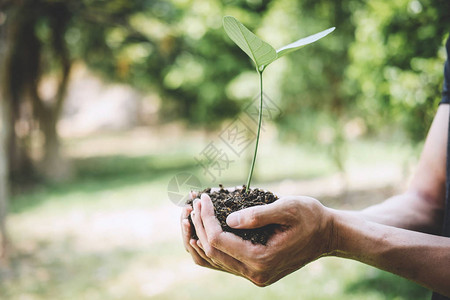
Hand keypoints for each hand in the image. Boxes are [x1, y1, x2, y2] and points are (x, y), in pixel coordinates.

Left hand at [186, 193, 334, 285]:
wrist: (328, 235)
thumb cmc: (310, 217)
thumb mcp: (287, 208)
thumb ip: (257, 215)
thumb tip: (227, 219)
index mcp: (262, 259)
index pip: (219, 241)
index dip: (206, 218)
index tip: (203, 197)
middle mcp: (255, 273)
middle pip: (212, 252)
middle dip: (197, 225)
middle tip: (192, 202)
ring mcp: (253, 275)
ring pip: (213, 261)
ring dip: (197, 236)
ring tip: (189, 214)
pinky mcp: (253, 270)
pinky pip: (222, 262)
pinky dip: (208, 246)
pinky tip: (200, 230)